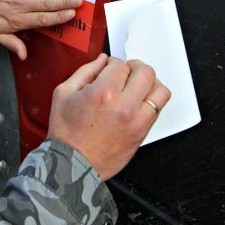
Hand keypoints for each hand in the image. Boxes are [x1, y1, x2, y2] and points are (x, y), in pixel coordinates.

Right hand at [47, 54, 170, 179]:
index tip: (108, 69)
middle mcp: (124, 106)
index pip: (121, 64)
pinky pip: (159, 109)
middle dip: (134, 68)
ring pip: (160, 90)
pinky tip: (138, 101)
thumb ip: (85, 71)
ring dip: (149, 83)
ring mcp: (136, 121)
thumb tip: (102, 60)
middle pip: (146, 72)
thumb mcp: (63, 93)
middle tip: (126, 73)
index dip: (113, 63)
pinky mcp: (142, 132)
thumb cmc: (66, 132)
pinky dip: (152, 101)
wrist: (73, 164)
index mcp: (102, 93)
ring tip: (137, 86)